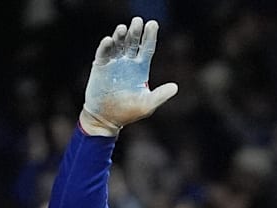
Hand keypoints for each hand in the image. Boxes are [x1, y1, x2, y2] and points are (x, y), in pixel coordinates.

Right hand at [81, 17, 178, 136]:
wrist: (106, 119)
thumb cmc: (128, 112)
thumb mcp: (147, 105)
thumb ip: (161, 95)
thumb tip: (175, 87)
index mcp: (141, 68)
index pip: (147, 48)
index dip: (150, 36)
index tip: (153, 24)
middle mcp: (128, 62)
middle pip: (133, 43)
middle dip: (136, 32)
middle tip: (138, 21)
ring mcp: (114, 63)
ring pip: (118, 44)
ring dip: (120, 36)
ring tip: (123, 28)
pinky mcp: (101, 66)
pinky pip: (103, 53)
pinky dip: (106, 46)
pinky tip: (109, 40)